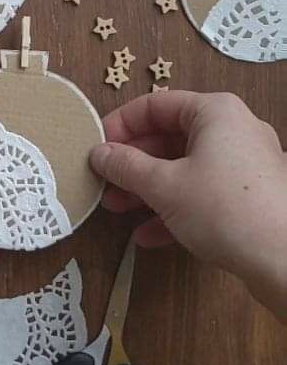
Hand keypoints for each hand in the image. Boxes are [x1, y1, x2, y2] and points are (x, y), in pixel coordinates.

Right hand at [90, 91, 285, 320]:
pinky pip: (203, 193)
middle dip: (132, 163)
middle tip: (103, 182)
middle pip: (169, 137)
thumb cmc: (224, 209)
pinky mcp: (250, 197)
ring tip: (116, 210)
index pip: (155, 104)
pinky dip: (174, 209)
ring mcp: (244, 165)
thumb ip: (126, 166)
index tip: (95, 147)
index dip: (120, 124)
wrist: (285, 260)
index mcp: (214, 112)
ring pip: (185, 168)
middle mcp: (233, 130)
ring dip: (147, 189)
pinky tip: (148, 235)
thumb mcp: (164, 186)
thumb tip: (99, 154)